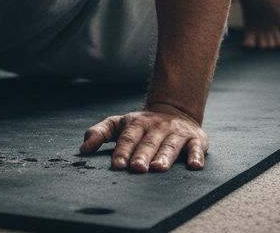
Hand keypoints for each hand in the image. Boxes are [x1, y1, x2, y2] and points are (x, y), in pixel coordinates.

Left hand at [78, 105, 208, 172]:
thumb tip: (82, 150)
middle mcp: (157, 127)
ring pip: (170, 145)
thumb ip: (99, 134)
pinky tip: (194, 166)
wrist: (174, 110)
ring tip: (158, 168)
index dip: (122, 151)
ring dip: (165, 157)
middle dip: (142, 155)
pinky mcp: (195, 139)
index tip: (117, 165)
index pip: (128, 138)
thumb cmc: (141, 125)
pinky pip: (196, 148)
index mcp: (136, 124)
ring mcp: (176, 133)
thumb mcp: (118, 124)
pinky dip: (196, 156)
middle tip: (137, 168)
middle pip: (148, 142)